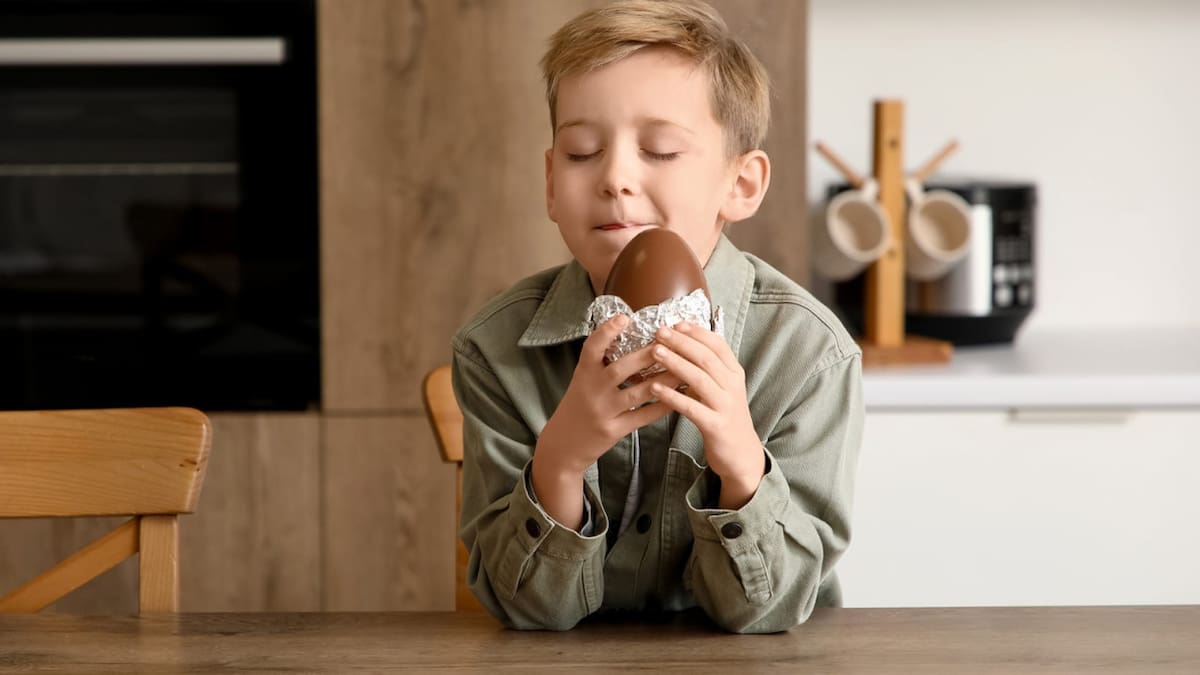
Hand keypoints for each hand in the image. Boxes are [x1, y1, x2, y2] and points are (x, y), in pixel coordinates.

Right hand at [532, 315, 680, 527]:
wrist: (563, 443)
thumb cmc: (579, 405)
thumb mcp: (583, 379)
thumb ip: (601, 361)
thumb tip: (629, 334)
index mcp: (583, 374)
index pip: (591, 348)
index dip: (606, 332)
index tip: (624, 318)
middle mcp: (592, 391)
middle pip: (619, 370)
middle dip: (644, 356)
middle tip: (667, 342)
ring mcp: (603, 412)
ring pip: (637, 394)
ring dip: (662, 381)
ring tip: (683, 369)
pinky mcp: (614, 431)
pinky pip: (642, 417)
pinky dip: (662, 406)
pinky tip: (678, 396)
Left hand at [649, 322, 764, 509]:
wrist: (741, 453)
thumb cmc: (724, 415)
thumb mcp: (722, 387)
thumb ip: (707, 368)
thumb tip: (680, 343)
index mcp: (734, 372)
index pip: (717, 344)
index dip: (696, 332)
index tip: (675, 323)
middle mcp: (733, 385)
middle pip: (706, 357)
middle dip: (681, 342)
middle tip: (659, 332)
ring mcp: (726, 405)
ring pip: (700, 378)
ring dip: (675, 363)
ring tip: (654, 352)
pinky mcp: (716, 425)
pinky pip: (692, 407)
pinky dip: (672, 396)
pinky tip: (654, 388)